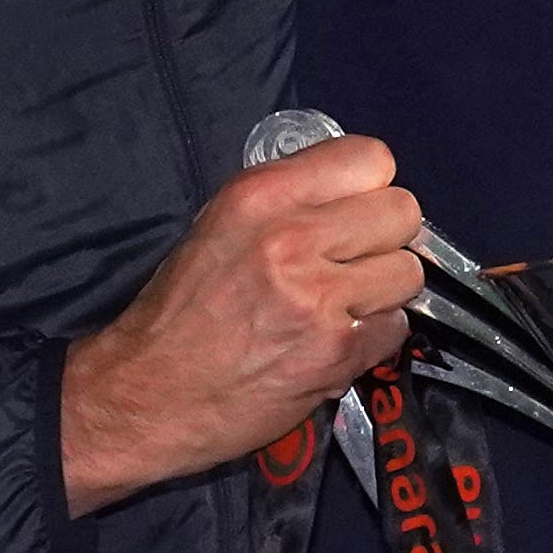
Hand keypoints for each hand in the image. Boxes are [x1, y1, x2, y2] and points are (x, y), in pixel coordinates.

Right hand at [59, 134, 423, 513]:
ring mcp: (318, 298)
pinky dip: (374, 338)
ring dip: (384, 292)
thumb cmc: (180, 309)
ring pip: (408, 272)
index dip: (369, 189)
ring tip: (344, 306)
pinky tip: (336, 343)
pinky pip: (396, 328)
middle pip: (402, 211)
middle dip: (385, 239)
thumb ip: (289, 200)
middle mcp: (293, 237)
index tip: (352, 214)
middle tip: (352, 264)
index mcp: (261, 194)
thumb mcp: (221, 225)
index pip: (371, 158)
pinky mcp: (334, 352)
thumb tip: (355, 192)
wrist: (144, 394)